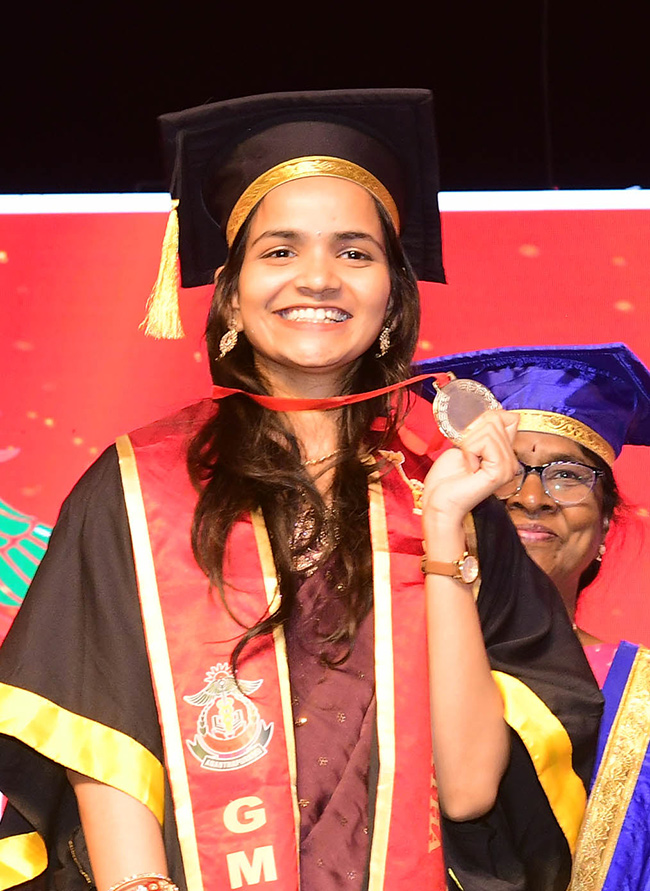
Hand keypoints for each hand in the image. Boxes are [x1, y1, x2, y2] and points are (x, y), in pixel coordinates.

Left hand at [422, 410, 519, 527]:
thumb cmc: (446, 479)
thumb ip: (482, 432)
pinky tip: (469, 467)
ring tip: (467, 463)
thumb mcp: (465, 445)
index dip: (485, 420)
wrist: (438, 502)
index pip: (509, 418)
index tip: (469, 440)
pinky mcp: (500, 472)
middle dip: (472, 433)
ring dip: (469, 443)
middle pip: (496, 420)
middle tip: (466, 456)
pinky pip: (486, 442)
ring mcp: (508, 467)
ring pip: (490, 429)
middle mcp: (511, 461)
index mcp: (505, 454)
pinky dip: (469, 450)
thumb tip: (495, 414)